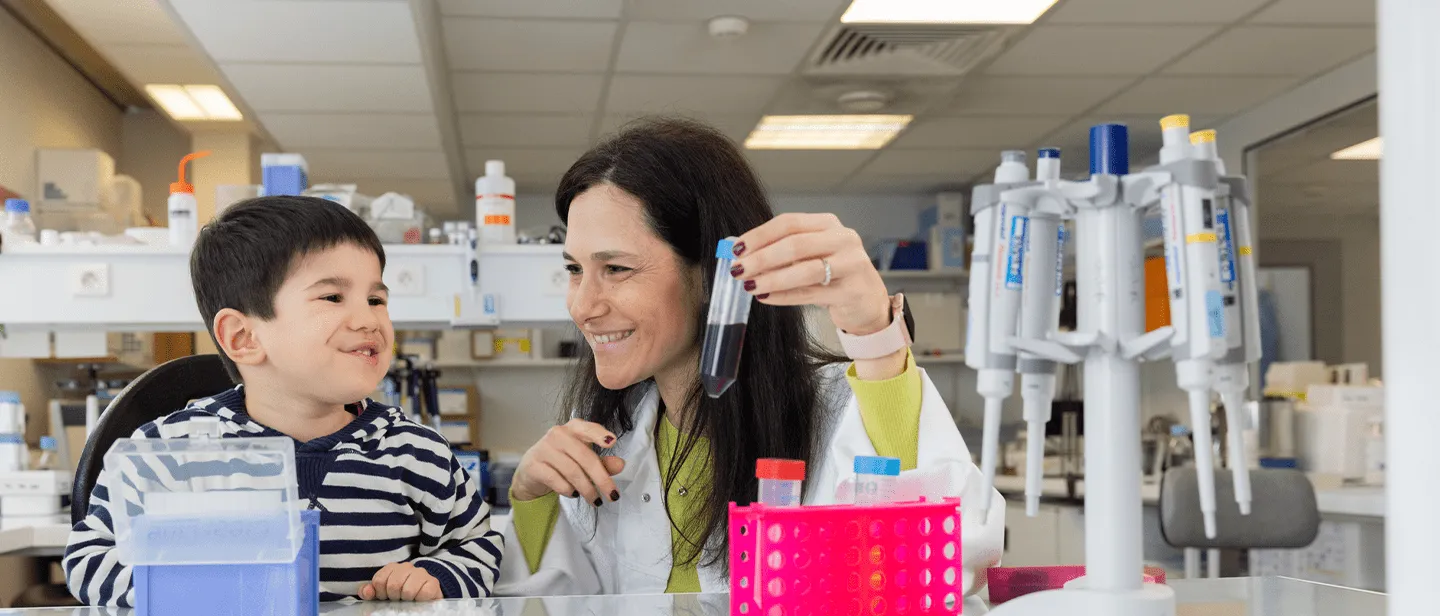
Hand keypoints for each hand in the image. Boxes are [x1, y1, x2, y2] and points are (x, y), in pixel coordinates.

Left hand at [360, 562, 441, 601]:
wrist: (424, 595)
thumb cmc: (400, 593)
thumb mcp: (382, 592)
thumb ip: (370, 591)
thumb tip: (366, 592)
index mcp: (392, 568)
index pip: (379, 581)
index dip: (381, 593)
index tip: (386, 597)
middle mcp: (406, 567)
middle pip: (393, 585)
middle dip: (394, 597)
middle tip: (398, 599)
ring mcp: (421, 573)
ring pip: (408, 590)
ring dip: (407, 599)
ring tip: (409, 599)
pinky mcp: (433, 582)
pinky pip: (423, 593)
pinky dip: (420, 599)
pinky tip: (419, 599)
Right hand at [512, 419, 626, 504]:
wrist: (532, 471)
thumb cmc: (562, 461)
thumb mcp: (585, 460)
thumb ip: (603, 462)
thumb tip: (620, 464)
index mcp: (574, 428)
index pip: (588, 428)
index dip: (600, 434)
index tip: (611, 442)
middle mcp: (558, 434)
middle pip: (585, 457)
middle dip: (601, 479)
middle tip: (612, 495)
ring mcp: (544, 448)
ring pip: (572, 471)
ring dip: (587, 489)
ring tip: (595, 500)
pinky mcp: (534, 465)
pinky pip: (556, 480)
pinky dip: (568, 490)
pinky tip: (574, 494)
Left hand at [730, 213, 891, 334]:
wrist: (867, 301)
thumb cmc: (833, 274)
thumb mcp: (810, 255)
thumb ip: (781, 251)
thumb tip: (740, 252)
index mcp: (828, 224)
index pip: (789, 223)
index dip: (759, 235)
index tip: (736, 249)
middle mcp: (843, 239)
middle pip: (795, 244)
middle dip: (762, 258)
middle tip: (738, 270)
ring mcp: (851, 264)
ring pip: (804, 270)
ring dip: (772, 278)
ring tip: (749, 286)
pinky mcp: (852, 291)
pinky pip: (810, 294)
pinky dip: (784, 296)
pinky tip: (766, 297)